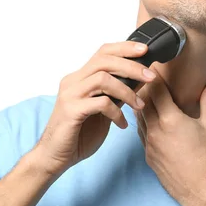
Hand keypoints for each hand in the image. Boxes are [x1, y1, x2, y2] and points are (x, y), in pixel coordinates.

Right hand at [32, 41, 155, 175]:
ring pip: (102, 78)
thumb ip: (119, 92)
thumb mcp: (105, 109)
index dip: (124, 48)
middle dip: (131, 66)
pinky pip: (100, 103)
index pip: (103, 52)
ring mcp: (70, 94)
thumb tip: (142, 77)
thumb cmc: (80, 133)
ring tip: (139, 105)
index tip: (145, 50)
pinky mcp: (71, 110)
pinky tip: (122, 124)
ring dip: (126, 91)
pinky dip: (116, 112)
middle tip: (150, 76)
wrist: (55, 157)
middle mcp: (73, 81)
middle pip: (104, 60)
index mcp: (80, 77)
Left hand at [134, 68, 205, 205]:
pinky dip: (144, 120)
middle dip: (144, 87)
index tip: (153, 63)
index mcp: (171, 120)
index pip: (155, 90)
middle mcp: (155, 131)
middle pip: (141, 101)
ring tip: (146, 92)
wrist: (204, 193)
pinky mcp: (148, 156)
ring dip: (142, 104)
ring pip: (138, 116)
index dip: (153, 75)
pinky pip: (141, 132)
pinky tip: (151, 116)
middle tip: (147, 74)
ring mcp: (149, 145)